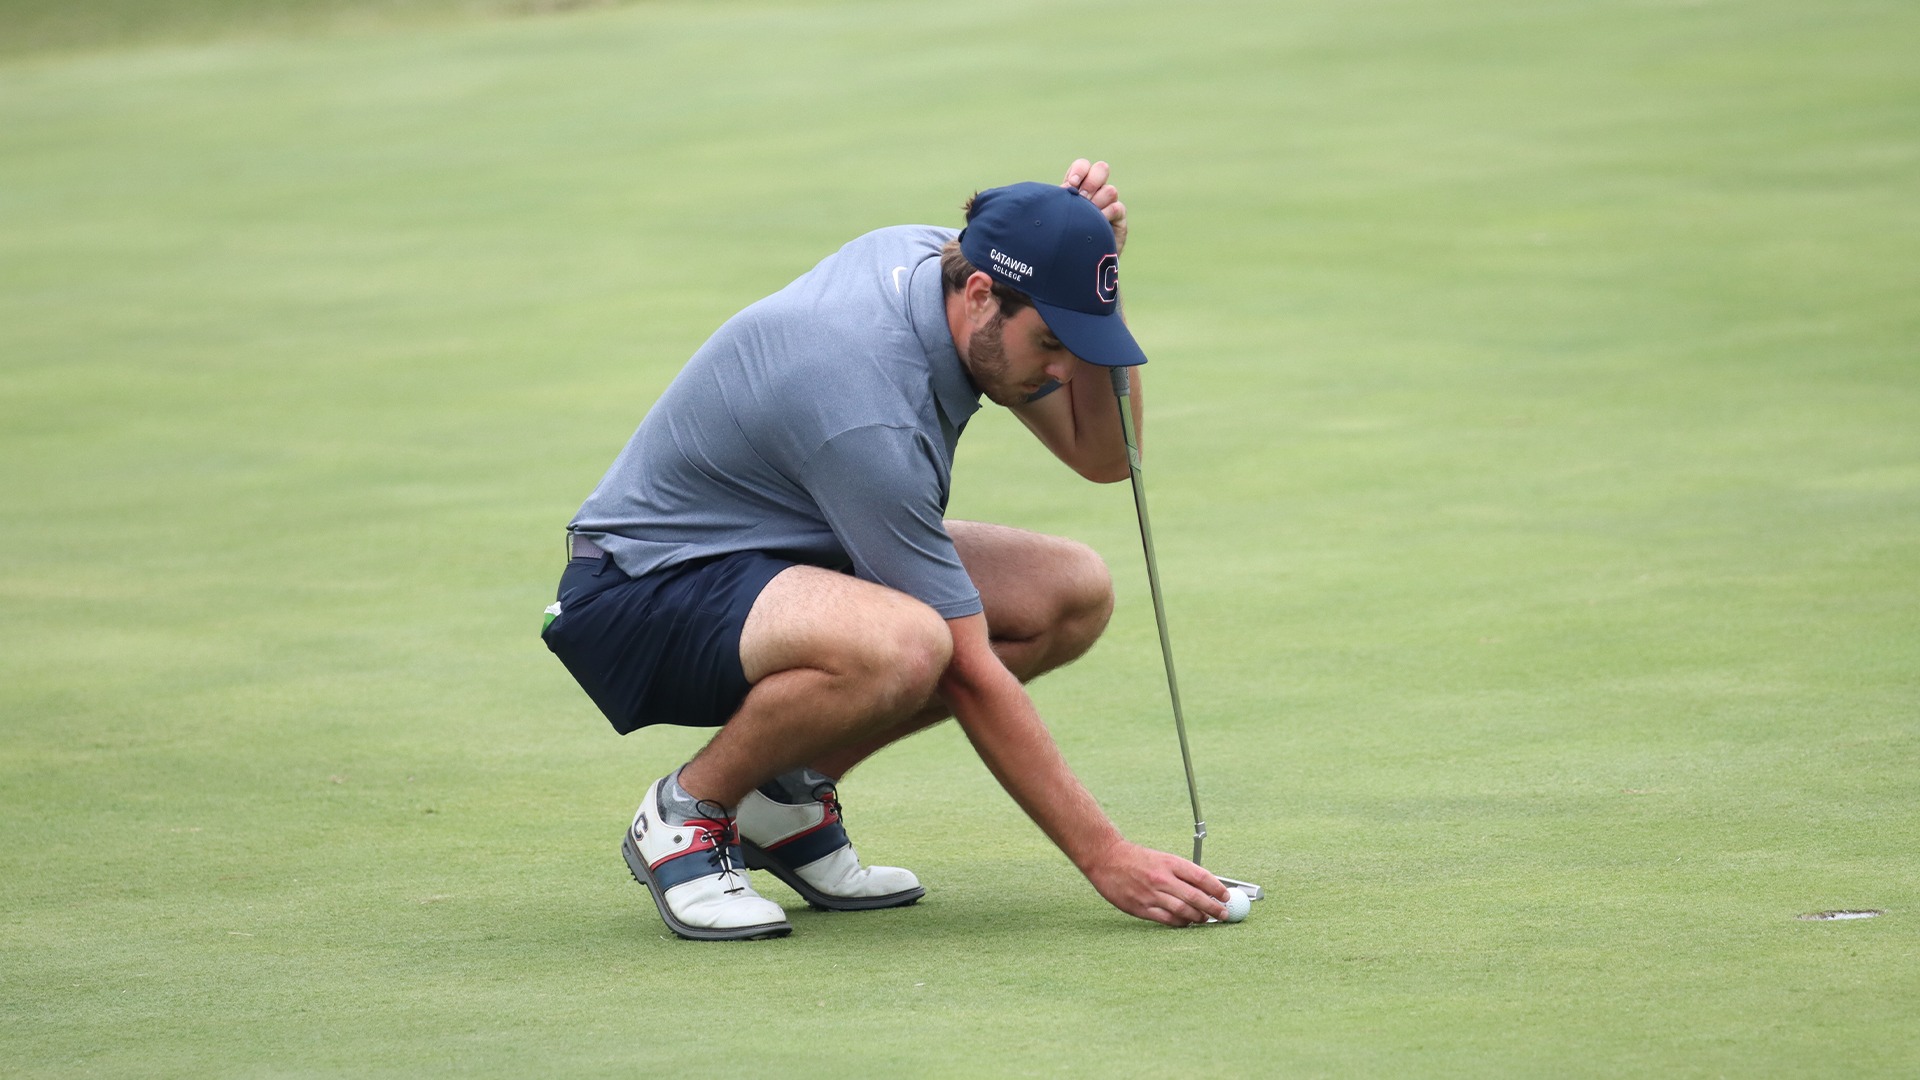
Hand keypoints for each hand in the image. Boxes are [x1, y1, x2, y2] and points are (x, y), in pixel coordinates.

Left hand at [1061, 158, 1126, 254]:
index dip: (1079, 170)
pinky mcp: (1119, 218)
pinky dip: (1105, 215)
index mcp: (1078, 186)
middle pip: (1101, 169)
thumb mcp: (1056, 215)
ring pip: (1110, 190)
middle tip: (1082, 198)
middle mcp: (1095, 191)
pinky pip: (1117, 207)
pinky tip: (1096, 226)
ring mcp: (1108, 203)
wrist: (1075, 265)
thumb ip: (1060, 199)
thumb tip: (1066, 188)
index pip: (1083, 166)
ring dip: (1097, 203)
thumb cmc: (1061, 238)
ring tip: (1087, 217)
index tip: (1070, 185)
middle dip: (1091, 182)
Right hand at [1082, 839, 1230, 926]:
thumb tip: (1205, 887)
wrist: (1106, 859)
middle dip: (1214, 907)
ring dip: (1199, 917)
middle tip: (1223, 913)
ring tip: (1206, 919)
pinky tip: (1186, 923)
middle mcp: (1162, 878)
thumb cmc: (1136, 859)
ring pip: (1183, 911)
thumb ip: (1181, 873)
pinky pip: (1167, 920)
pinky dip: (1180, 923)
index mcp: (1170, 862)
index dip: (1217, 888)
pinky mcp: (1141, 908)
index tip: (1226, 896)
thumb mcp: (1162, 858)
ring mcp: (1151, 894)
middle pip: (1195, 897)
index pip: (1201, 877)